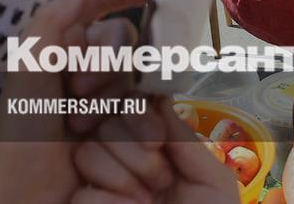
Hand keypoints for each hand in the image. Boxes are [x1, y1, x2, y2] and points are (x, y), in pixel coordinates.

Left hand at [0, 0, 156, 203]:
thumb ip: (52, 19)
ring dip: (111, 98)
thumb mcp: (27, 68)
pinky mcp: (127, 124)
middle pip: (123, 41)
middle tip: (76, 92)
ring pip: (135, 73)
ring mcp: (109, 95)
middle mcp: (87, 65)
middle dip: (104, 64)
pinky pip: (146, 105)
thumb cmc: (22, 131)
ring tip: (80, 126)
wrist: (31, 192)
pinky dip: (131, 118)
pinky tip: (110, 134)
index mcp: (62, 46)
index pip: (99, 7)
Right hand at [70, 100, 237, 203]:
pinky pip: (82, 193)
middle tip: (159, 181)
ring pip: (87, 154)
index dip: (139, 118)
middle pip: (105, 125)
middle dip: (133, 150)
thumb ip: (185, 140)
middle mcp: (124, 167)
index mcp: (156, 154)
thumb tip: (159, 99)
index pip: (131, 112)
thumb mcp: (211, 184)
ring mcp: (101, 192)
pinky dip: (108, 203)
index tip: (158, 142)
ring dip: (121, 177)